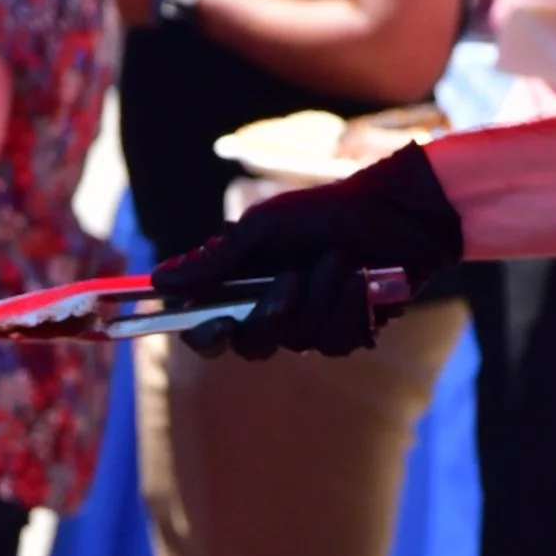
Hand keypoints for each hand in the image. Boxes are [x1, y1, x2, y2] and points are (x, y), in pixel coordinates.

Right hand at [152, 141, 462, 358]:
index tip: (217, 327)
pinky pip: (338, 341)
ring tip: (341, 258)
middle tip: (291, 279)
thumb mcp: (264, 227)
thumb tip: (159, 280)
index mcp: (245, 284)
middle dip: (273, 314)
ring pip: (300, 341)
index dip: (205, 336)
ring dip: (322, 296)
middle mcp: (274, 309)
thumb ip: (216, 259)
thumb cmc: (326, 210)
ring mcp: (312, 324)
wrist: (395, 212)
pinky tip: (362, 279)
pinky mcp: (349, 332)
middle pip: (252, 345)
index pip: (209, 327)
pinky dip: (350, 306)